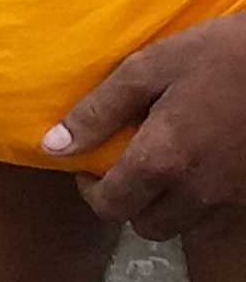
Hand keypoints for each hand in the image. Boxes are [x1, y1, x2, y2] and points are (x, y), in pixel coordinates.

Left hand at [51, 15, 245, 232]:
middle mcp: (199, 192)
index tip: (89, 170)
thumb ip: (98, 111)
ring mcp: (234, 198)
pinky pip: (219, 215)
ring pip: (186, 226)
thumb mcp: (148, 69)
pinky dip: (202, 202)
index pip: (112, 207)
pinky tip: (201, 168)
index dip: (92, 193)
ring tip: (165, 168)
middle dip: (129, 205)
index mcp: (163, 162)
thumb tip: (53, 147)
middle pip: (149, 226)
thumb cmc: (218, 55)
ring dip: (168, 207)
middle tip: (126, 170)